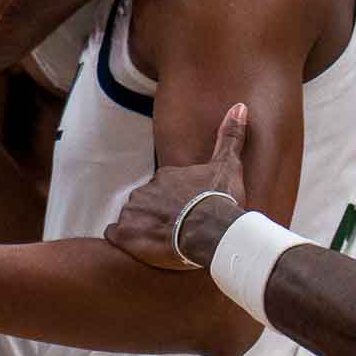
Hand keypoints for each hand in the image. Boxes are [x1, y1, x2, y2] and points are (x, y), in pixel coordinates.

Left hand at [105, 102, 248, 269]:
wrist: (211, 230)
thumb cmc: (222, 200)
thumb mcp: (229, 165)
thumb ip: (230, 136)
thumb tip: (239, 106)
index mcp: (166, 176)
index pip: (164, 188)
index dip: (175, 203)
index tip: (188, 214)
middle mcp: (145, 190)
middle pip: (146, 203)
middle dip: (158, 216)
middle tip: (177, 231)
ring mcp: (132, 211)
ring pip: (132, 219)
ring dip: (143, 229)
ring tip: (163, 243)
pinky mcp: (124, 233)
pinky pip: (116, 235)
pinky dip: (125, 241)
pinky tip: (143, 249)